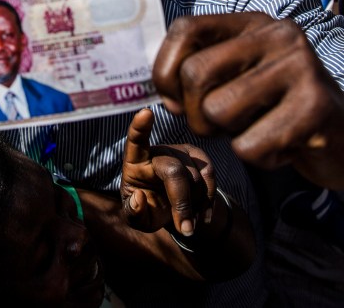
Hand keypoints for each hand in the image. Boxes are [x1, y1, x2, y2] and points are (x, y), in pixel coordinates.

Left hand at [121, 108, 215, 236]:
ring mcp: (180, 151)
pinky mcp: (199, 158)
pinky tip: (201, 216)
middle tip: (185, 229)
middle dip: (181, 202)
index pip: (135, 140)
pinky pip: (210, 176)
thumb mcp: (138, 219)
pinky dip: (208, 200)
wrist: (171, 209)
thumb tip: (139, 198)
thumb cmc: (148, 209)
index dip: (140, 127)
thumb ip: (134, 212)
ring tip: (188, 222)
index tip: (145, 113)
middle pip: (174, 171)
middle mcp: (159, 151)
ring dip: (195, 206)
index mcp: (135, 162)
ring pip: (195, 177)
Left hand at [152, 13, 343, 188]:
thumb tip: (163, 94)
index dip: (165, 72)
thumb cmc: (280, 110)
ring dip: (230, 137)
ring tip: (260, 131)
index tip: (177, 101)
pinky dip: (260, 157)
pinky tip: (287, 145)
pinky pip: (250, 145)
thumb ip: (201, 75)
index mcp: (254, 23)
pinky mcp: (316, 107)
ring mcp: (302, 67)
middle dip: (195, 115)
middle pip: (196, 75)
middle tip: (222, 127)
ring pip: (218, 110)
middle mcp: (279, 35)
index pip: (185, 29)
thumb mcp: (240, 80)